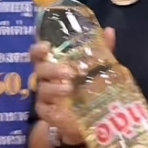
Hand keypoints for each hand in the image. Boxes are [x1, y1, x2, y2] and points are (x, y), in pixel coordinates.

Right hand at [32, 26, 115, 146]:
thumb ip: (103, 50)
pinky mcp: (47, 113)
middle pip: (40, 69)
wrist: (91, 117)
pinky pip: (43, 109)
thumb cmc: (90, 87)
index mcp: (54, 64)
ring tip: (70, 89)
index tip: (47, 46)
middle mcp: (46, 78)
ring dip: (54, 88)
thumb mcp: (99, 67)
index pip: (38, 53)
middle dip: (52, 69)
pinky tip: (60, 107)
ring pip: (42, 89)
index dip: (38, 49)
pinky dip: (50, 107)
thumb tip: (109, 30)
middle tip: (69, 72)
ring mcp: (44, 96)